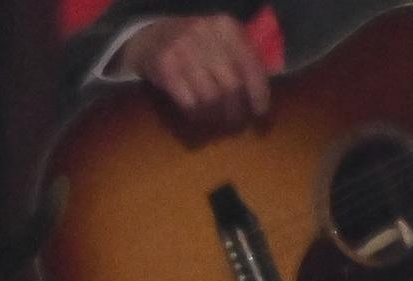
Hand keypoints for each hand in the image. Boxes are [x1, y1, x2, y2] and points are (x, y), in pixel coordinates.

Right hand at [117, 14, 270, 132]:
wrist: (148, 37)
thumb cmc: (194, 46)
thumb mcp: (220, 42)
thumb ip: (243, 61)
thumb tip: (264, 99)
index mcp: (226, 27)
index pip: (251, 66)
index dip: (259, 94)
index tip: (259, 114)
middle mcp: (205, 34)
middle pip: (232, 86)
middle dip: (236, 111)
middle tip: (235, 123)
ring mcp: (183, 49)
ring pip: (212, 97)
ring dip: (216, 116)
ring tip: (216, 119)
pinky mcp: (165, 67)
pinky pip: (190, 102)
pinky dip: (197, 115)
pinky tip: (198, 115)